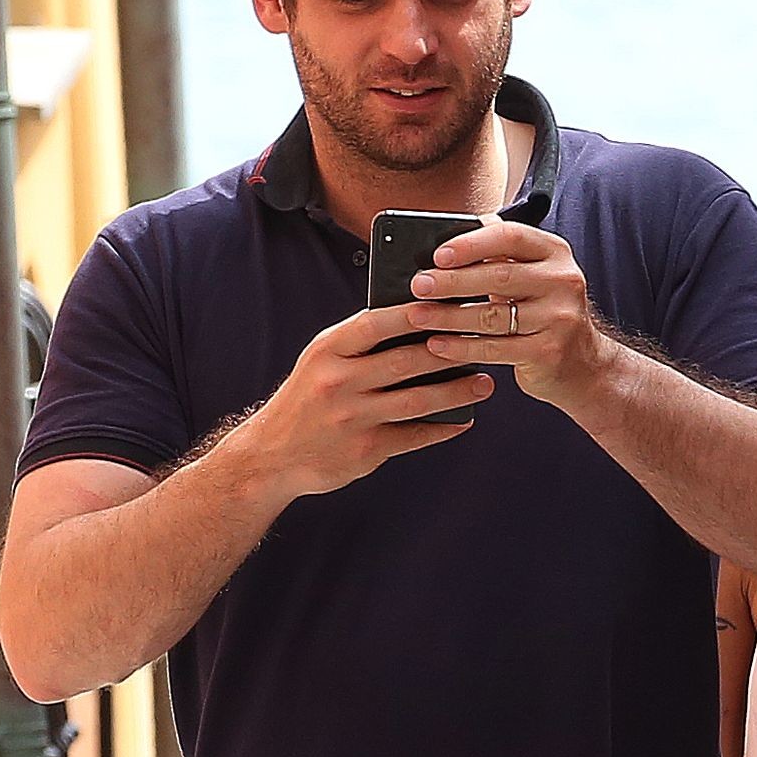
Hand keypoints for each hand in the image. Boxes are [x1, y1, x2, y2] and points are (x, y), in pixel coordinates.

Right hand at [241, 303, 493, 499]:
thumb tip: (416, 318)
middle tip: (483, 342)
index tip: (450, 302)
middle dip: (450, 352)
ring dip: (456, 392)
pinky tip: (463, 420)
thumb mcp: (322, 360)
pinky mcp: (366, 450)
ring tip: (484, 383)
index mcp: (328, 350)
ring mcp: (353, 418)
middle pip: (405, 361)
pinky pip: (414, 436)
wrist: (272, 454)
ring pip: (417, 401)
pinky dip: (442, 428)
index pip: (377, 323)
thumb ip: (361, 341)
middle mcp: (339, 381)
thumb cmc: (308, 398)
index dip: (416, 313)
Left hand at [407, 217, 620, 411]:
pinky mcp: (548, 351)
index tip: (438, 255)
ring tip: (418, 316)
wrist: (583, 365)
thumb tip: (448, 234)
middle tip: (419, 285)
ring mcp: (559, 318)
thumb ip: (500, 254)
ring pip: (493, 315)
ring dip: (449, 316)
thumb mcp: (533, 276)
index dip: (472, 243)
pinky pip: (495, 348)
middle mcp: (562, 281)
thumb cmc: (546, 314)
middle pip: (499, 276)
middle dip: (452, 281)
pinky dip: (462, 347)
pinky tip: (439, 345)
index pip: (510, 237)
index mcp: (555, 253)